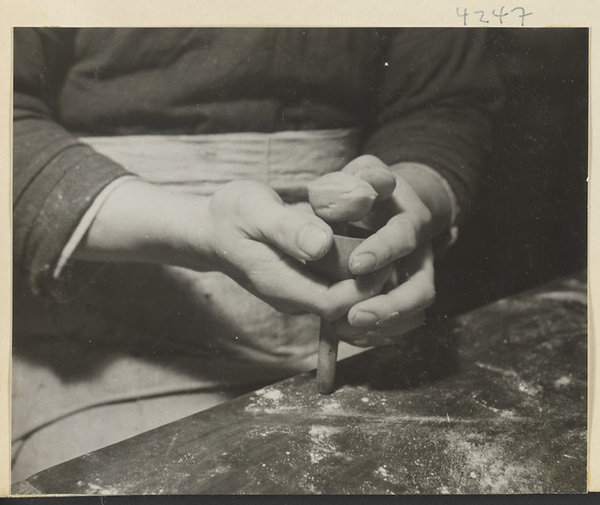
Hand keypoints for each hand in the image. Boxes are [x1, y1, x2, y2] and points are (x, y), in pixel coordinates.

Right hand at [204, 180, 390, 318]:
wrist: (211, 230)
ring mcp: (297, 293)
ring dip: (368, 280)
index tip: (383, 257)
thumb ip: (287, 229)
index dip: (364, 287)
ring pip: (343, 299)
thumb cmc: (230, 215)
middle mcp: (292, 297)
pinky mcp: (301, 284)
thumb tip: (322, 244)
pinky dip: (356, 274)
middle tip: (394, 250)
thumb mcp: (254, 211)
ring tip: (388, 249)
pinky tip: (369, 249)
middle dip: (373, 285)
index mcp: (280, 284)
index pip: (334, 304)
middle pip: (345, 306)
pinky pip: (336, 288)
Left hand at [308, 155, 438, 346]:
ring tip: (346, 331)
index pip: (404, 236)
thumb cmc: (363, 188)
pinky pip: (403, 323)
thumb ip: (355, 180)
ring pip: (415, 313)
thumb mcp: (360, 174)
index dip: (383, 251)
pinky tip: (350, 334)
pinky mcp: (407, 295)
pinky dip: (380, 333)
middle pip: (421, 288)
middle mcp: (420, 253)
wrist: (385, 205)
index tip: (356, 265)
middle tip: (354, 316)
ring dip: (384, 326)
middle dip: (390, 306)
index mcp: (410, 218)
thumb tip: (357, 196)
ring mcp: (417, 277)